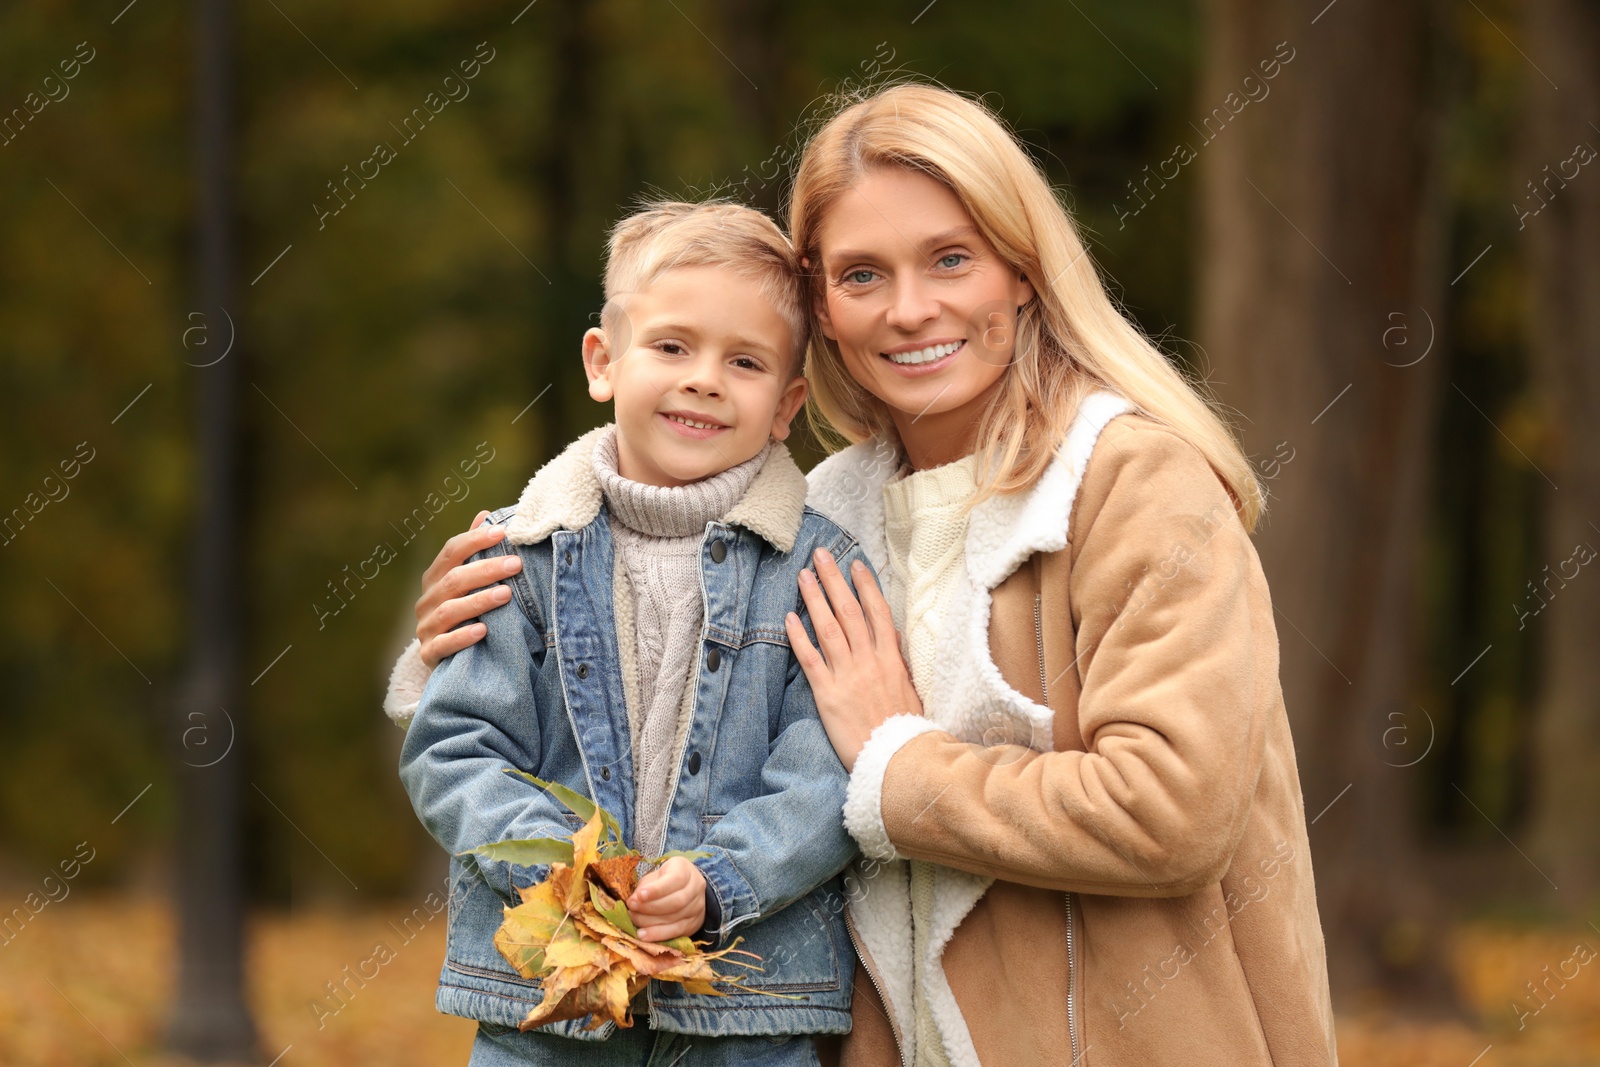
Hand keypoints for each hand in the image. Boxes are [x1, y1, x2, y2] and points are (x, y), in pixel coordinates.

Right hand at [415, 510, 522, 666]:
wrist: (447, 658)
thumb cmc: (463, 611)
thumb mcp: (467, 581)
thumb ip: (473, 551)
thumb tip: (484, 515)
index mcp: (435, 578)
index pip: (451, 552)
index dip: (475, 540)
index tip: (502, 532)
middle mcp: (426, 600)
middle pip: (453, 580)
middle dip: (486, 570)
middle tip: (515, 564)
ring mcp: (426, 628)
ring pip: (449, 611)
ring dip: (479, 601)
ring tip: (506, 594)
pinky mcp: (430, 654)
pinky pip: (444, 644)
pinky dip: (462, 637)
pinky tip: (483, 631)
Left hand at [626, 857, 705, 941]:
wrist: (686, 889)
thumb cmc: (664, 880)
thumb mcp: (655, 877)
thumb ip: (644, 888)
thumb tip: (633, 902)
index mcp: (686, 870)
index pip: (675, 880)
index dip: (657, 890)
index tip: (639, 896)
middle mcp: (696, 887)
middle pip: (676, 901)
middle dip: (651, 907)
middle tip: (632, 909)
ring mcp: (698, 907)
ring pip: (675, 918)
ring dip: (651, 922)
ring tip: (635, 921)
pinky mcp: (694, 923)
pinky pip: (676, 932)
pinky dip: (658, 934)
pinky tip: (644, 935)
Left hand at [784, 547, 922, 772]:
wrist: (897, 760)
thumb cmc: (905, 728)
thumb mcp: (910, 689)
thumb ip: (899, 659)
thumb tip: (891, 632)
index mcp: (890, 659)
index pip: (877, 612)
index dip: (866, 585)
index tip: (855, 564)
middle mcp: (869, 661)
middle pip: (849, 611)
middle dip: (834, 580)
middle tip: (821, 555)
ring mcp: (848, 676)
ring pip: (829, 628)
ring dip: (814, 599)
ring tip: (803, 576)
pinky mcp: (828, 695)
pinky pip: (811, 660)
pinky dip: (799, 637)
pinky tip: (788, 618)